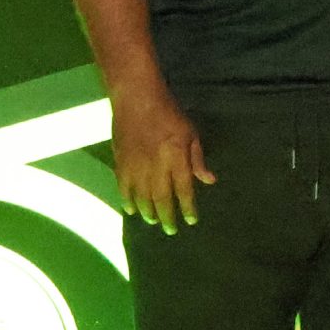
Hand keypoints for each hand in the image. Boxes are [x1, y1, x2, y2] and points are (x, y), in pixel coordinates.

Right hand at [110, 92, 213, 233]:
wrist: (137, 99)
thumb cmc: (169, 114)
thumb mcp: (191, 133)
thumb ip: (198, 159)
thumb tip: (209, 181)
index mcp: (175, 159)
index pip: (184, 190)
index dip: (187, 208)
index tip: (191, 221)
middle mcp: (155, 167)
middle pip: (161, 199)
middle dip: (167, 216)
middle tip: (171, 230)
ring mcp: (135, 166)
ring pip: (141, 197)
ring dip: (148, 212)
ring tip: (154, 221)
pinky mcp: (120, 162)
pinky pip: (123, 187)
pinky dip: (126, 200)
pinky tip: (130, 210)